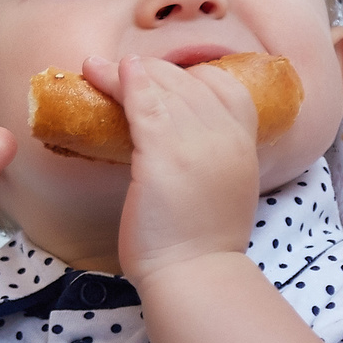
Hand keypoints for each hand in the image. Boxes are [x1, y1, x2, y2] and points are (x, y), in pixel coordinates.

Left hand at [83, 56, 258, 286]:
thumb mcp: (223, 189)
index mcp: (245, 145)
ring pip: (163, 89)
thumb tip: (183, 145)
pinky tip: (107, 74)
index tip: (165, 83)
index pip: (226, 89)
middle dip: (154, 71)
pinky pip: (143, 104)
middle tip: (120, 70)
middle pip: (190, 82)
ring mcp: (198, 142)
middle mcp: (226, 136)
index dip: (193, 78)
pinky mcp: (164, 153)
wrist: (194, 274)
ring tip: (97, 67)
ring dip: (128, 73)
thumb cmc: (200, 244)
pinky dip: (123, 84)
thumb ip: (211, 159)